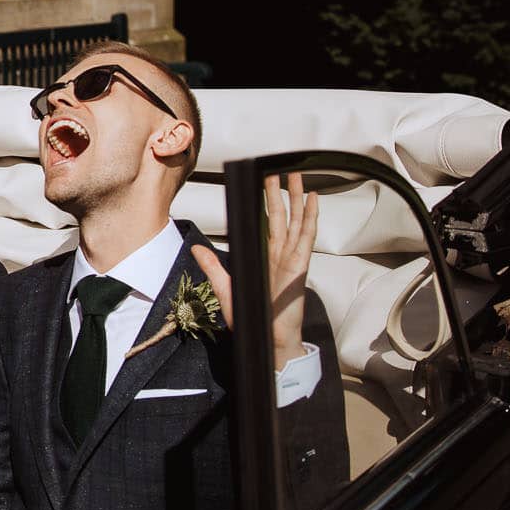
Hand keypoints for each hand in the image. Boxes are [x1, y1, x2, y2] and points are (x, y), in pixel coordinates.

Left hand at [192, 173, 318, 370]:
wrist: (269, 342)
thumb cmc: (252, 319)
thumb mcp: (226, 288)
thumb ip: (213, 267)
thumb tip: (196, 248)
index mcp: (266, 258)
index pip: (267, 224)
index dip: (266, 203)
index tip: (263, 182)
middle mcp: (281, 255)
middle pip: (282, 216)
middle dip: (280, 192)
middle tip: (278, 168)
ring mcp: (292, 259)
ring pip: (296, 220)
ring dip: (297, 197)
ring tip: (297, 174)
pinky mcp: (299, 266)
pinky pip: (306, 236)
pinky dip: (310, 217)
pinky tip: (313, 198)